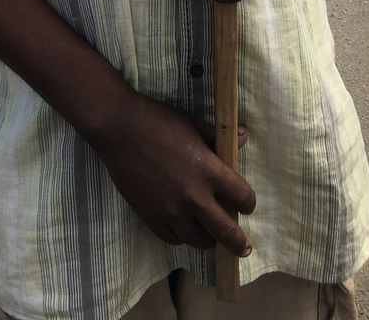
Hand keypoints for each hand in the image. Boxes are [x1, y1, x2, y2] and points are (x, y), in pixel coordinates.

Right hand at [94, 93, 255, 253]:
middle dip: (238, 242)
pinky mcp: (151, 217)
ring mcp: (171, 211)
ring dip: (208, 238)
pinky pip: (173, 239)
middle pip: (225, 231)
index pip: (242, 197)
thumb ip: (219, 137)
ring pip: (198, 240)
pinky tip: (183, 229)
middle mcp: (194, 196)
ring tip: (209, 235)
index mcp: (209, 170)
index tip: (247, 204)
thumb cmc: (159, 121)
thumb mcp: (193, 125)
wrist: (119, 128)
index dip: (248, 202)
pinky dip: (182, 236)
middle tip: (243, 247)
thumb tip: (244, 136)